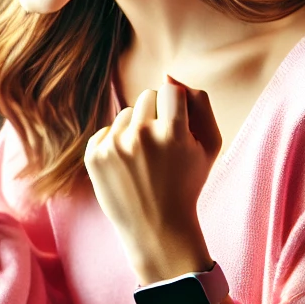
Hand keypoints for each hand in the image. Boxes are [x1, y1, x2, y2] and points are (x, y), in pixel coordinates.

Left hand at [83, 77, 221, 285]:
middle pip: (147, 97)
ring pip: (127, 113)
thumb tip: (169, 76)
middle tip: (162, 147)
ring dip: (136, 129)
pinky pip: (106, 131)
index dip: (176, 106)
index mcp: (172, 132)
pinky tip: (127, 167)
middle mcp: (141, 136)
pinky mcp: (94, 156)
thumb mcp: (210, 145)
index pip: (171, 90)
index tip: (177, 126)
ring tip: (145, 161)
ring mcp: (114, 146)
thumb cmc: (187, 183)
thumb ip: (200, 104)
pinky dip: (116, 144)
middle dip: (156, 115)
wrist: (157, 227)